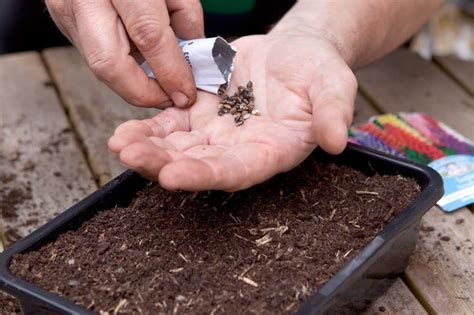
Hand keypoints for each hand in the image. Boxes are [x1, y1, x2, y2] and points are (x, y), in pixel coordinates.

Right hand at [45, 0, 203, 107]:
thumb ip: (185, 16)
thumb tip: (192, 60)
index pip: (148, 35)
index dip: (170, 72)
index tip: (186, 93)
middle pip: (110, 65)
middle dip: (144, 93)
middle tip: (169, 97)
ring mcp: (67, 11)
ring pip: (100, 67)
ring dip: (134, 84)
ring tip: (160, 82)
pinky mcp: (62, 20)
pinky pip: (95, 55)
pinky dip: (122, 68)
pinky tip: (140, 64)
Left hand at [108, 35, 356, 190]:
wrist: (293, 53)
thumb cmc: (317, 69)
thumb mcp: (334, 82)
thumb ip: (333, 110)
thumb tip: (335, 141)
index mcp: (273, 149)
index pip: (238, 171)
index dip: (206, 175)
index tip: (173, 176)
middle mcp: (240, 149)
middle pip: (199, 164)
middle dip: (164, 164)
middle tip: (132, 156)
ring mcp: (217, 133)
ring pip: (179, 148)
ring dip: (149, 149)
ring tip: (120, 144)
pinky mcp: (199, 112)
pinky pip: (170, 125)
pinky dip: (148, 130)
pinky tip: (124, 133)